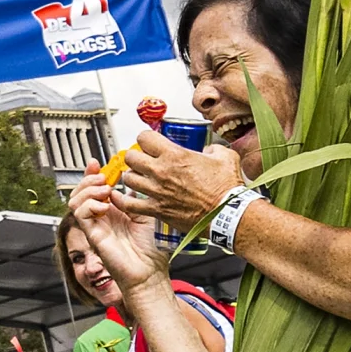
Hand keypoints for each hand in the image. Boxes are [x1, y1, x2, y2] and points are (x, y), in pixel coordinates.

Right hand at [65, 183, 171, 297]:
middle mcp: (102, 217)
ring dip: (88, 190)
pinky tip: (105, 207)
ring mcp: (96, 226)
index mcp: (114, 211)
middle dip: (89, 179)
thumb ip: (133, 197)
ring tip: (104, 191)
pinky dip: (89, 205)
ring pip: (75, 201)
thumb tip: (124, 183)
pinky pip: (80, 215)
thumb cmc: (152, 249)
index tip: (97, 163)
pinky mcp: (93, 235)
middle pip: (81, 192)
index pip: (95, 188)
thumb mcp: (147, 213)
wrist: (150, 271)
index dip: (92, 174)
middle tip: (103, 178)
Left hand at [112, 131, 243, 227]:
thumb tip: (209, 151)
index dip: (145, 139)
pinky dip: (123, 200)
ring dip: (132, 176)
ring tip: (139, 178)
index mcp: (175, 155)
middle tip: (142, 160)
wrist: (226, 214)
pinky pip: (129, 204)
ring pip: (128, 178)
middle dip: (135, 156)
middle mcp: (161, 172)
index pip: (144, 138)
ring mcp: (156, 191)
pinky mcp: (156, 209)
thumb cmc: (226, 188)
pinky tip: (125, 197)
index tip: (149, 143)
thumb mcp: (225, 157)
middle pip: (131, 157)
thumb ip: (213, 149)